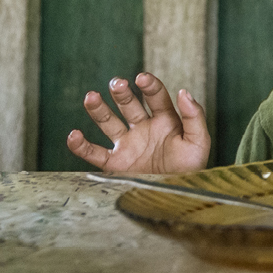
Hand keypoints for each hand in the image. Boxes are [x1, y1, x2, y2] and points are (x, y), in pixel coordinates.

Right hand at [65, 73, 210, 173]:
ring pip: (108, 123)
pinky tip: (73, 135)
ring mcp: (128, 145)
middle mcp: (144, 129)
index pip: (155, 97)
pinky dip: (81, 146)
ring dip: (98, 109)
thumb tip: (183, 92)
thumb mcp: (199, 141)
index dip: (149, 85)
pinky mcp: (115, 164)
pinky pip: (94, 153)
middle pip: (128, 105)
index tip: (141, 78)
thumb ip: (194, 116)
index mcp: (165, 121)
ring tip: (91, 96)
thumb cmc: (192, 168)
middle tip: (116, 83)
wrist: (178, 195)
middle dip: (122, 93)